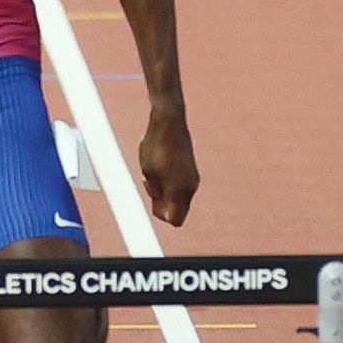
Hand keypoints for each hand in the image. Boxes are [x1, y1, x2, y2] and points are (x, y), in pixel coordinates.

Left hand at [135, 106, 197, 229]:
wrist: (169, 121)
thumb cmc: (155, 146)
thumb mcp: (149, 172)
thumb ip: (157, 195)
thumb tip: (165, 215)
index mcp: (180, 189)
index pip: (175, 221)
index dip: (161, 215)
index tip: (151, 199)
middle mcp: (191, 186)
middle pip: (177, 211)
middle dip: (162, 204)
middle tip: (149, 182)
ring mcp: (193, 179)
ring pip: (178, 199)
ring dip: (165, 193)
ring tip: (153, 173)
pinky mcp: (191, 171)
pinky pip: (180, 188)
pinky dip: (169, 184)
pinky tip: (160, 167)